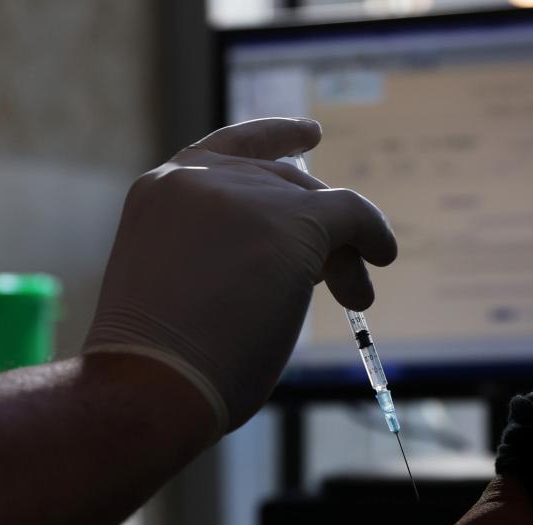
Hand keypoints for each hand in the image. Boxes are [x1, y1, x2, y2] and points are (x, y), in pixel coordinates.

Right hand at [84, 117, 396, 430]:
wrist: (150, 381)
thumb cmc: (158, 363)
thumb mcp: (177, 282)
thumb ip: (218, 252)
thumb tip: (291, 261)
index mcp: (162, 192)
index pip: (228, 150)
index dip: (275, 137)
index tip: (311, 134)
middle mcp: (199, 178)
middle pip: (281, 185)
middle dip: (315, 229)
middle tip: (342, 285)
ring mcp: (244, 195)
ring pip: (316, 206)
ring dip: (339, 252)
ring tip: (355, 296)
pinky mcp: (291, 220)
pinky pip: (350, 214)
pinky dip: (373, 235)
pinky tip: (381, 257)